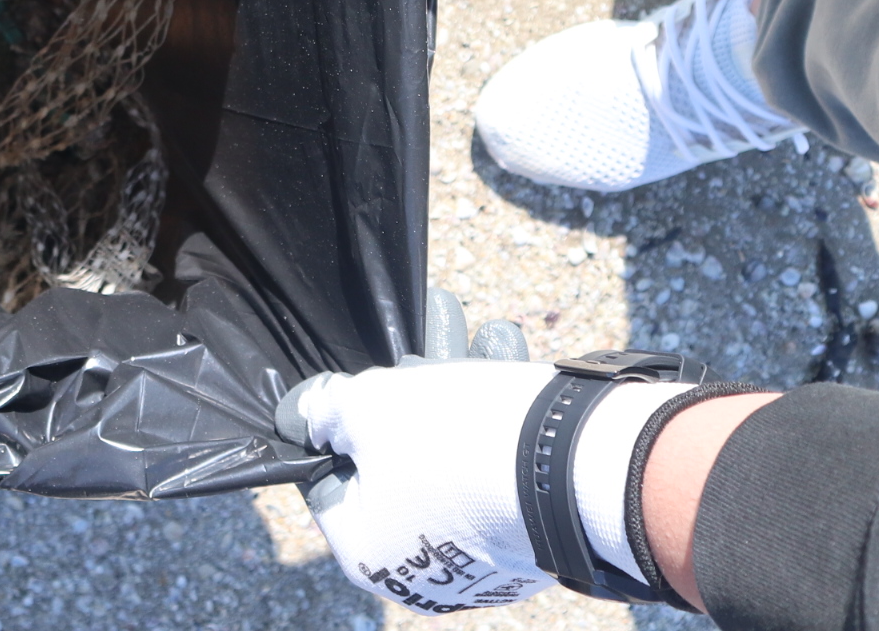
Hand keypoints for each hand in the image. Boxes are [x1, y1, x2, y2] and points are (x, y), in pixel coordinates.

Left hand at [278, 357, 698, 613]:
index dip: (328, 429)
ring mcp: (484, 551)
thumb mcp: (368, 406)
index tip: (339, 390)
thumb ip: (328, 408)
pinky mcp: (533, 528)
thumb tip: (306, 414)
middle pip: (396, 458)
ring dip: (450, 379)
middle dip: (403, 390)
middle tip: (406, 345)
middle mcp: (426, 564)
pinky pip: (499, 458)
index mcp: (369, 550)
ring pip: (452, 448)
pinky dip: (494, 407)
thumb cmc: (449, 442)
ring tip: (448, 315)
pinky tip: (496, 342)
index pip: (329, 483)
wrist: (572, 469)